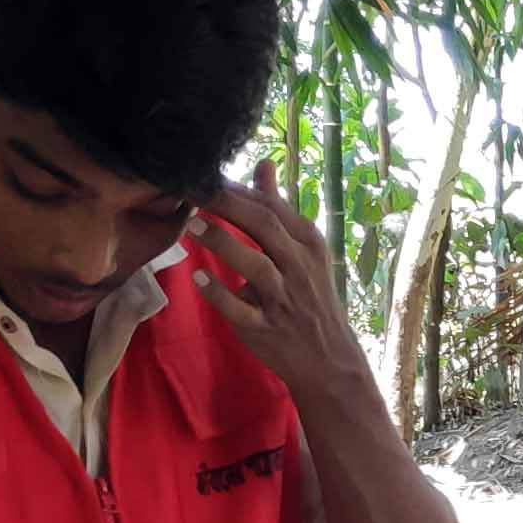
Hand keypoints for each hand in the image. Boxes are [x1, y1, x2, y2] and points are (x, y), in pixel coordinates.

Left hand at [185, 172, 359, 401]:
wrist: (329, 358)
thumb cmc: (309, 296)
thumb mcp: (302, 249)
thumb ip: (278, 207)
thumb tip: (264, 163)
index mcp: (308, 244)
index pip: (272, 207)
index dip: (238, 189)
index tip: (206, 174)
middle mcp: (299, 267)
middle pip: (265, 227)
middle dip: (228, 204)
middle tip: (194, 188)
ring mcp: (285, 299)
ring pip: (256, 266)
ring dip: (224, 243)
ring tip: (193, 224)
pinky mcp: (266, 328)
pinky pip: (242, 310)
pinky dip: (220, 294)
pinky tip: (198, 278)